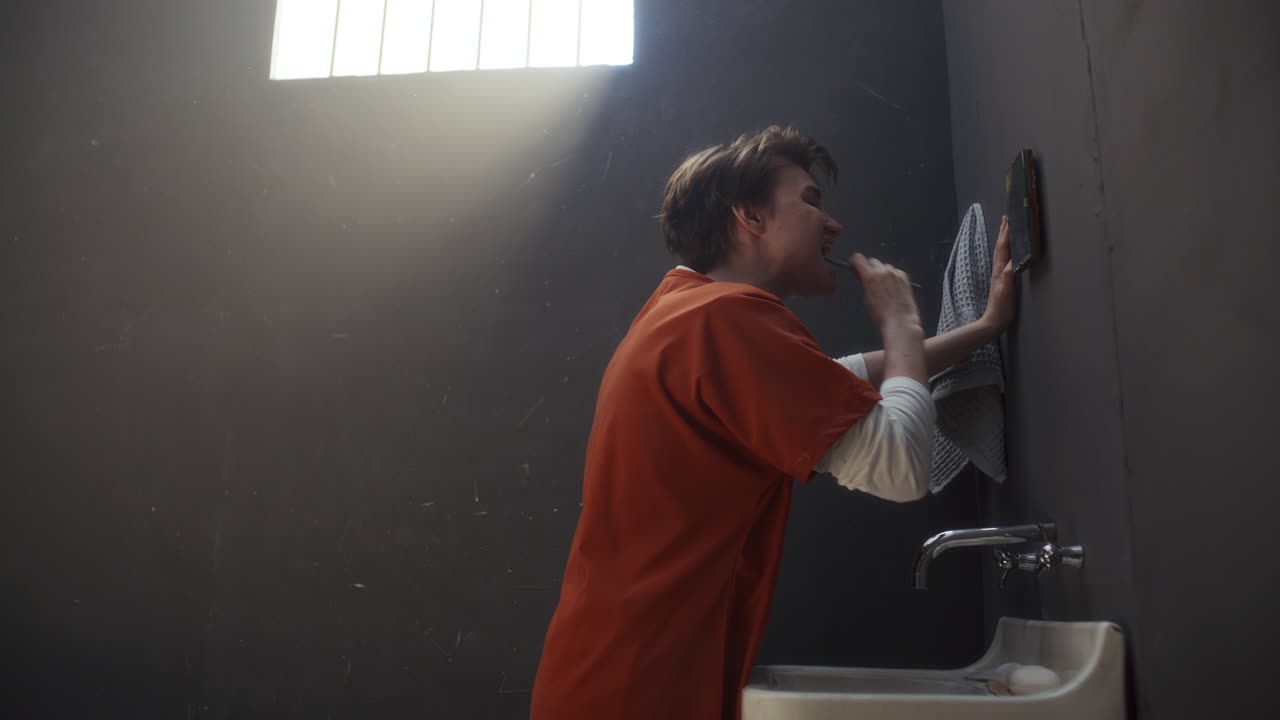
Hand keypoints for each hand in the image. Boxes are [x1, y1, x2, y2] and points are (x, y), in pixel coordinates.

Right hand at [850, 253, 920, 331]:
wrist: (900, 321)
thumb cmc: (882, 314)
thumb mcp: (867, 299)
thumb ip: (865, 284)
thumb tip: (862, 276)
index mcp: (870, 277)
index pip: (858, 259)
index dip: (854, 261)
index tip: (854, 264)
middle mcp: (883, 272)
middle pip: (872, 261)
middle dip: (869, 268)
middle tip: (868, 278)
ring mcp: (895, 274)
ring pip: (885, 266)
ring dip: (882, 272)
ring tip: (883, 286)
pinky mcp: (904, 277)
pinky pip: (896, 271)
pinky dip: (893, 276)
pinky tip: (892, 288)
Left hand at [982, 215, 1016, 332]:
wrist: (994, 320)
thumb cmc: (1001, 307)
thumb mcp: (1006, 291)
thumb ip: (1007, 276)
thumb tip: (1012, 262)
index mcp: (1000, 270)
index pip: (1004, 248)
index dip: (1006, 233)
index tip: (1009, 219)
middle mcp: (998, 270)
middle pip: (1001, 246)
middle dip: (1004, 232)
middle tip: (1007, 218)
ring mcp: (998, 274)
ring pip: (1001, 252)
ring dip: (1003, 239)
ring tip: (1006, 229)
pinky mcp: (1001, 280)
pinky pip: (1003, 259)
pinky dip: (1005, 250)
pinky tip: (1007, 251)